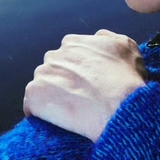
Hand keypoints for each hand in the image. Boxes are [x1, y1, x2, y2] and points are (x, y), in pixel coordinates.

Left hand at [24, 29, 146, 140]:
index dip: (78, 70)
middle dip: (63, 81)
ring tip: (70, 111)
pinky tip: (56, 121)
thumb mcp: (127, 47)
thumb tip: (96, 37)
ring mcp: (42, 75)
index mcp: (73, 42)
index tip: (87, 82)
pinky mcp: (34, 95)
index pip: (68, 55)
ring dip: (52, 97)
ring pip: (42, 86)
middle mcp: (54, 55)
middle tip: (79, 98)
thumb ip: (107, 38)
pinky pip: (32, 106)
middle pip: (53, 69)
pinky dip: (40, 113)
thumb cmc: (126, 80)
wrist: (118, 107)